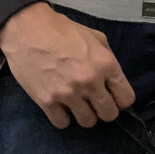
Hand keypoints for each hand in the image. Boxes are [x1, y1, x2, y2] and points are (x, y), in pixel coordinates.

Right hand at [0, 3, 135, 128]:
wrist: (28, 29)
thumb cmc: (63, 30)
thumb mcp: (96, 37)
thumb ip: (109, 58)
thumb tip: (113, 79)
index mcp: (106, 65)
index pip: (126, 99)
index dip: (121, 100)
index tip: (113, 97)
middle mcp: (90, 82)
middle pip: (109, 114)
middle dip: (105, 110)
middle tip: (95, 102)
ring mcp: (69, 94)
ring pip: (88, 122)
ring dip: (85, 115)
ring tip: (78, 104)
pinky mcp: (47, 101)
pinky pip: (63, 123)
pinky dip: (63, 117)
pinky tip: (61, 106)